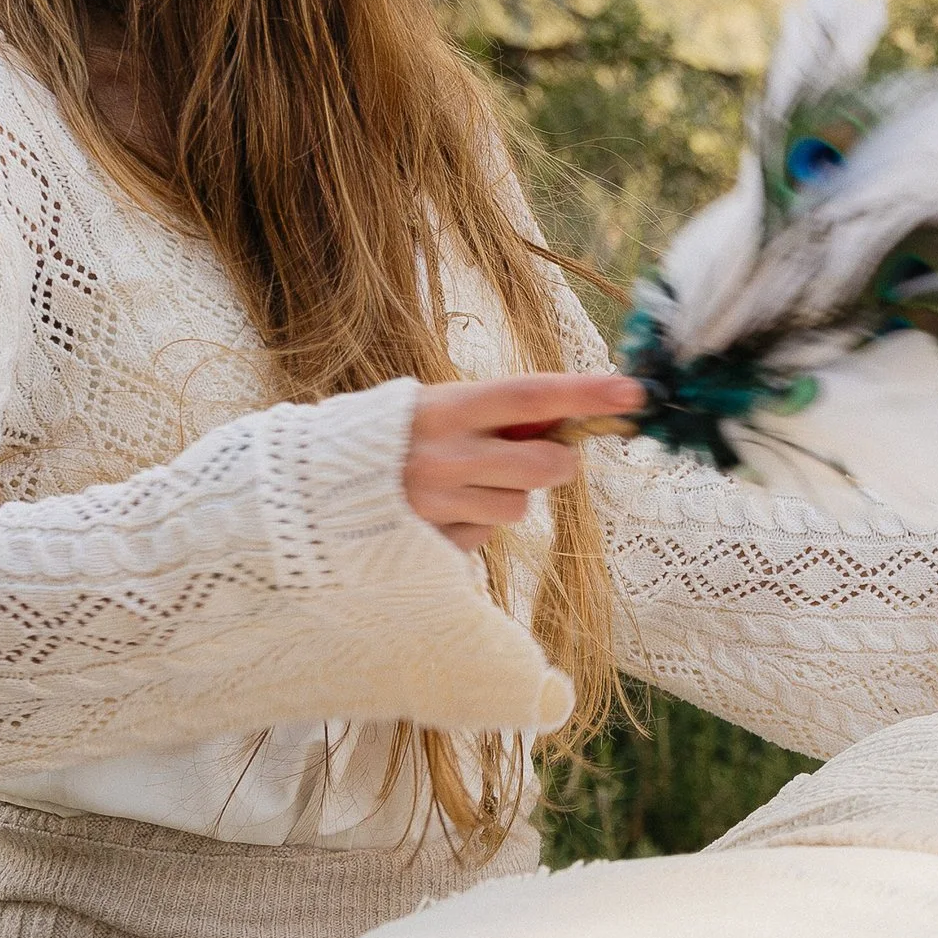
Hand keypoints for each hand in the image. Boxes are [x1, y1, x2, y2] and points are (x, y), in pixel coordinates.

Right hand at [404, 372, 643, 551]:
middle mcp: (444, 456)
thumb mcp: (432, 407)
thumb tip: (561, 418)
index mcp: (445, 409)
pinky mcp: (431, 544)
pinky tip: (444, 512)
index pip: (530, 395)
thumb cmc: (384, 437)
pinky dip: (475, 523)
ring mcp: (438, 505)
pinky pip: (484, 536)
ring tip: (469, 485)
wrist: (306, 489)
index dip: (585, 393)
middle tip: (546, 457)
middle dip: (558, 462)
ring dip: (509, 496)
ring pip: (519, 507)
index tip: (631, 393)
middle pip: (543, 464)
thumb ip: (490, 414)